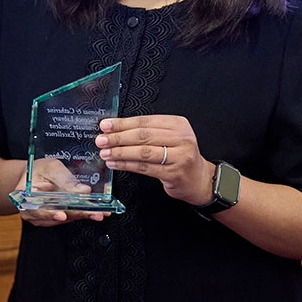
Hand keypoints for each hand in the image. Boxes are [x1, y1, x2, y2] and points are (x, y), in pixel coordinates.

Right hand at [15, 157, 108, 226]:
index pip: (35, 209)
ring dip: (83, 215)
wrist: (35, 175)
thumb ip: (65, 179)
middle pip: (55, 216)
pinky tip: (95, 211)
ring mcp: (45, 216)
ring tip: (99, 212)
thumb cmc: (38, 170)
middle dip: (77, 215)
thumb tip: (84, 190)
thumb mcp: (51, 168)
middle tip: (94, 213)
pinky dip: (82, 213)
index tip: (61, 215)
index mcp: (25, 197)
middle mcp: (33, 211)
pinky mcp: (56, 217)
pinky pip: (69, 216)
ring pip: (65, 218)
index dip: (48, 214)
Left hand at [95, 115, 213, 205]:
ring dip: (120, 152)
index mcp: (177, 124)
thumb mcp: (168, 137)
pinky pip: (145, 168)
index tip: (106, 125)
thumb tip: (115, 129)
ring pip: (143, 152)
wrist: (200, 179)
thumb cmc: (179, 156)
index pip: (144, 121)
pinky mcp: (174, 173)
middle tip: (102, 139)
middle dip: (118, 137)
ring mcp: (179, 156)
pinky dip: (127, 165)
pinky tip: (115, 163)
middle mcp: (181, 138)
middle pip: (143, 135)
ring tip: (105, 152)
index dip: (122, 123)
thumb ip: (146, 132)